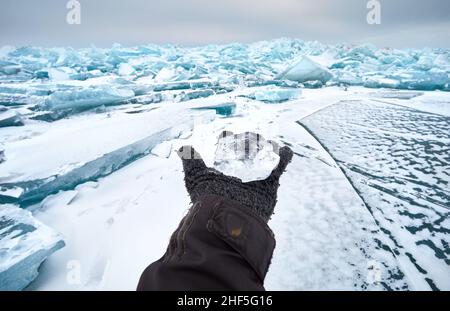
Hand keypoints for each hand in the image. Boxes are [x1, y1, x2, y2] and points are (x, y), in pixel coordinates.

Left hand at [177, 132, 292, 221]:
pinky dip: (283, 158)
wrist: (227, 217)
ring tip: (262, 140)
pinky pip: (278, 170)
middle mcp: (239, 177)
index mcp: (223, 173)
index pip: (226, 153)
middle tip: (246, 136)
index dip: (226, 142)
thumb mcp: (196, 178)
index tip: (225, 134)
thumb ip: (191, 161)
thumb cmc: (209, 198)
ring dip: (263, 147)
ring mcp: (254, 181)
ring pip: (262, 159)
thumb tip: (182, 147)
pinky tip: (284, 150)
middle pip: (245, 154)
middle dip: (246, 142)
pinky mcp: (268, 186)